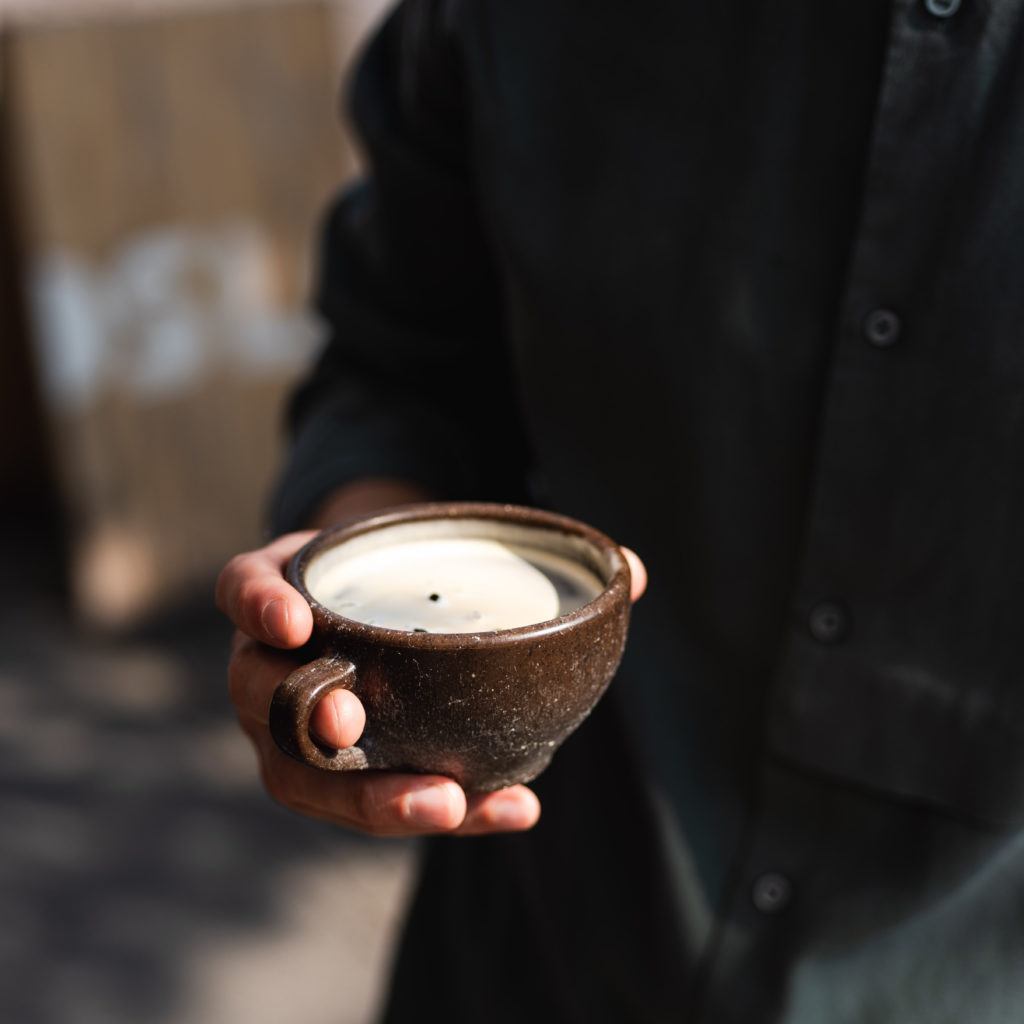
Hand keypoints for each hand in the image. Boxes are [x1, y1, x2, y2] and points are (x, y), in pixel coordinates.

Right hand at [216, 530, 646, 836]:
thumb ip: (528, 556)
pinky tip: (508, 810)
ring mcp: (294, 727)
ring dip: (367, 796)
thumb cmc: (410, 574)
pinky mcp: (334, 774)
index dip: (257, 604)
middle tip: (355, 721)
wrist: (389, 608)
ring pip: (302, 774)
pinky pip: (366, 803)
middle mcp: (272, 662)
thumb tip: (634, 573)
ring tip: (445, 804)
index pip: (243, 587)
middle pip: (259, 697)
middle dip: (303, 716)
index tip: (295, 618)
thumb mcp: (441, 546)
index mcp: (287, 587)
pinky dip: (430, 808)